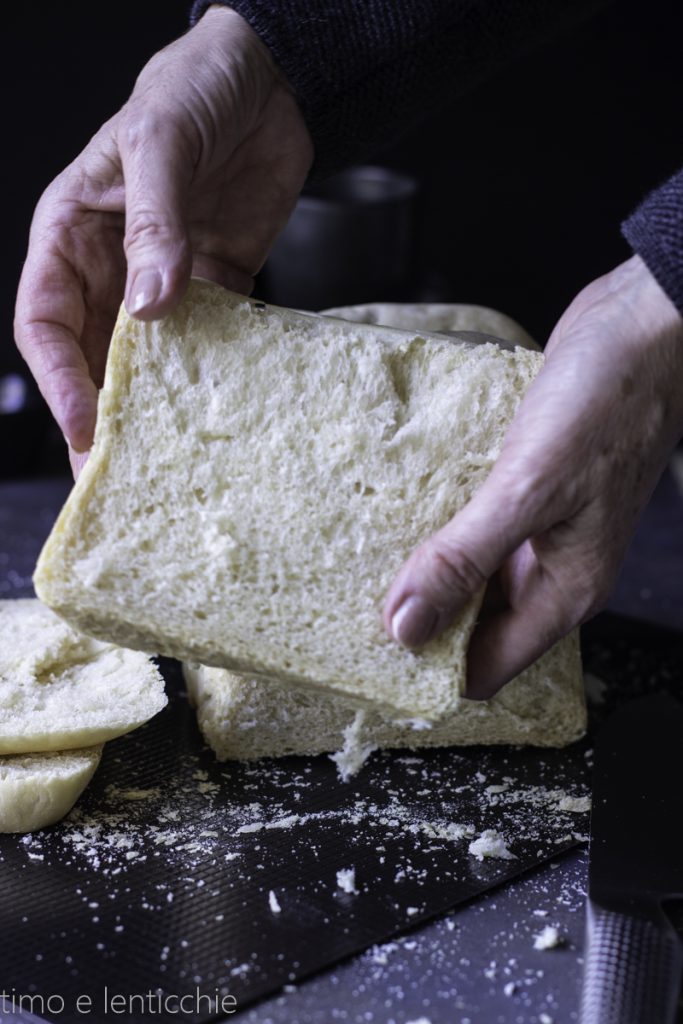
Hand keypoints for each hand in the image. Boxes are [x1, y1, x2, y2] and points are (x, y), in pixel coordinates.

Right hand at [14, 6, 312, 465]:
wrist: (266, 79)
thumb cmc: (191, 88)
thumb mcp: (159, 143)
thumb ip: (153, 227)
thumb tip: (149, 308)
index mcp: (72, 233)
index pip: (46, 321)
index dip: (59, 380)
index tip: (85, 427)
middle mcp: (113, 267)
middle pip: (93, 356)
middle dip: (101, 416)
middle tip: (117, 474)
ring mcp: (166, 280)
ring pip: (149, 360)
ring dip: (155, 409)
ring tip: (167, 461)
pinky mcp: (219, 284)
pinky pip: (210, 343)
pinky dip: (213, 379)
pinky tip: (222, 414)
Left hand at [382, 255, 682, 696]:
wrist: (644, 325)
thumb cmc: (607, 402)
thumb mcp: (529, 488)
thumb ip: (466, 560)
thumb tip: (405, 628)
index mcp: (564, 591)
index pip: (484, 667)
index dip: (427, 670)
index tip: (364, 655)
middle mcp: (552, 569)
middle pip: (472, 624)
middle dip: (417, 619)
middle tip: (346, 603)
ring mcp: (539, 528)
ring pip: (470, 573)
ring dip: (423, 570)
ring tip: (357, 559)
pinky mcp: (525, 487)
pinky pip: (472, 525)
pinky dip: (437, 525)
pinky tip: (396, 509)